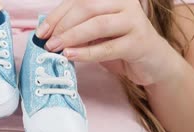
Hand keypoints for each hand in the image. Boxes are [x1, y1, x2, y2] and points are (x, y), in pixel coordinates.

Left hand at [36, 0, 179, 85]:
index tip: (41, 32)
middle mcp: (125, 3)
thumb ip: (78, 28)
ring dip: (72, 37)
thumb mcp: (97, 34)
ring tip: (55, 49)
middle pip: (87, 7)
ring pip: (97, 24)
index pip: (79, 0)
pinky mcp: (139, 42)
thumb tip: (47, 34)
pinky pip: (107, 47)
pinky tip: (70, 56)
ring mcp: (134, 21)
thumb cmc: (121, 46)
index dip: (57, 15)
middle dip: (63, 25)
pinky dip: (86, 52)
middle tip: (47, 43)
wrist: (153, 64)